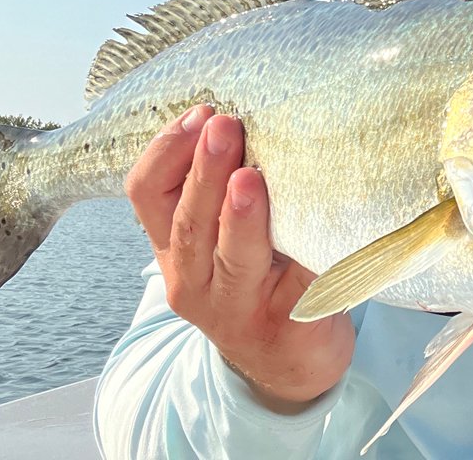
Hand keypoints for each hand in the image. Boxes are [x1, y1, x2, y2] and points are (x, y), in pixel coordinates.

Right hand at [125, 104, 354, 410]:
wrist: (289, 363)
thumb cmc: (258, 277)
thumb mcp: (221, 239)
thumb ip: (221, 187)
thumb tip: (251, 108)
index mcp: (175, 250)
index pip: (146, 195)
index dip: (166, 152)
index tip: (200, 113)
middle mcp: (194, 283)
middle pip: (189, 223)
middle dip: (204, 171)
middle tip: (224, 125)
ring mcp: (239, 310)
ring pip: (233, 259)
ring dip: (241, 217)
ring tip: (251, 179)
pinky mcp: (289, 326)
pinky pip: (301, 282)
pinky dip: (310, 250)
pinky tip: (326, 222)